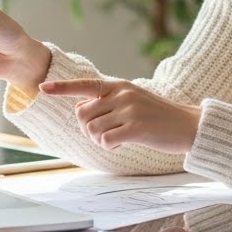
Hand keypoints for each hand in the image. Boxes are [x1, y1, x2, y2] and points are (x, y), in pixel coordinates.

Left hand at [39, 78, 201, 154]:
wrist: (188, 126)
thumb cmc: (159, 117)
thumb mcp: (134, 100)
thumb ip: (110, 101)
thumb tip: (81, 111)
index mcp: (119, 86)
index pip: (85, 84)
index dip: (62, 88)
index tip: (42, 88)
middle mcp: (122, 94)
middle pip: (83, 114)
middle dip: (88, 128)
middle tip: (105, 134)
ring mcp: (129, 110)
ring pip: (92, 129)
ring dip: (99, 140)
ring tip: (116, 139)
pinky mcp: (135, 127)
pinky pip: (105, 140)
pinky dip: (109, 146)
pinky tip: (121, 144)